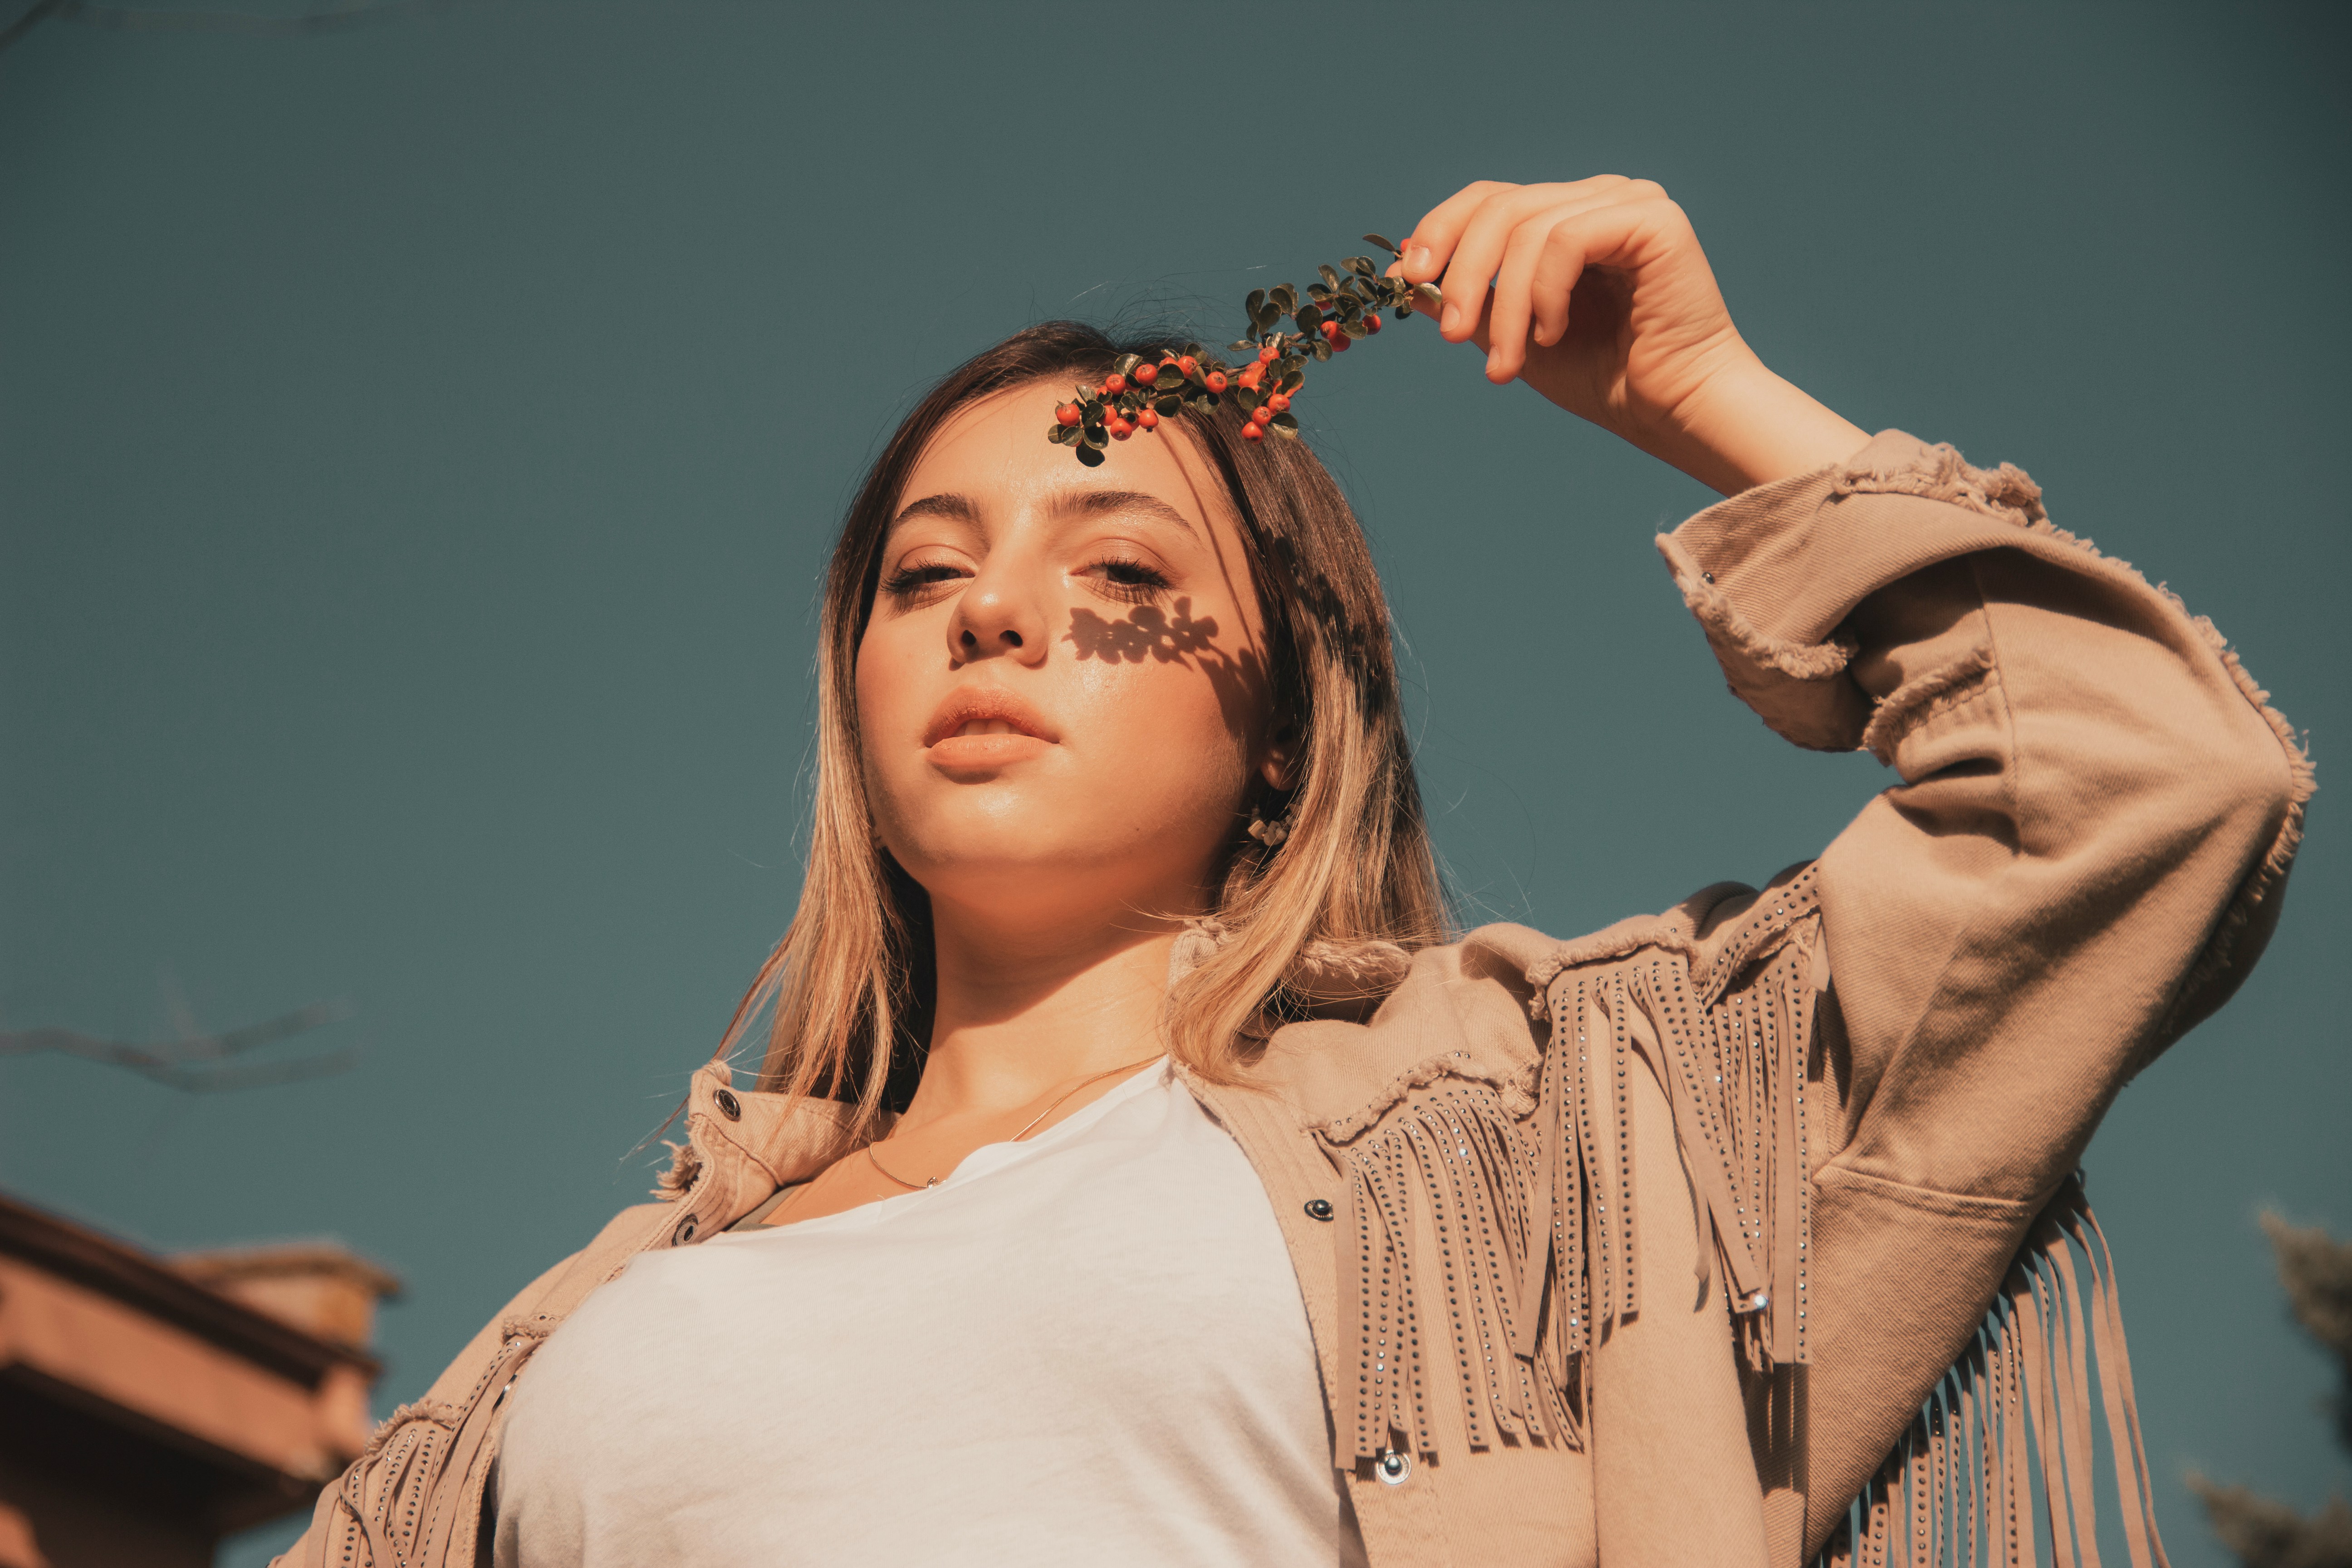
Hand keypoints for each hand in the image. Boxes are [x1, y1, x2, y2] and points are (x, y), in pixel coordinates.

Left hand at [1396, 177, 1868, 493]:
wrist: (1671, 411)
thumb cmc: (1602, 378)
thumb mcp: (1512, 336)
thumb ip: (1468, 301)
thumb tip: (1405, 278)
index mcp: (1568, 215)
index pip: (1489, 198)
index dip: (1439, 231)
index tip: (1408, 282)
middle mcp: (1599, 197)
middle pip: (1500, 206)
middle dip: (1463, 275)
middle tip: (1452, 337)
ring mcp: (1629, 201)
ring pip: (1528, 229)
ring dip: (1506, 306)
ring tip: (1506, 364)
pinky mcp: (1653, 219)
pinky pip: (1567, 239)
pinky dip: (1546, 294)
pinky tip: (1554, 335)